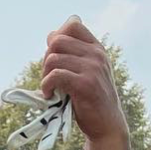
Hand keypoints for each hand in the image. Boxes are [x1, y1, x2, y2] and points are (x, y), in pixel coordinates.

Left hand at [40, 16, 125, 142]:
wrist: (106, 124)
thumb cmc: (90, 100)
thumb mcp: (85, 72)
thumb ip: (72, 54)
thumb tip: (51, 34)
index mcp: (96, 48)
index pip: (73, 25)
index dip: (56, 38)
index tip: (55, 58)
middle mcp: (96, 54)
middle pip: (57, 41)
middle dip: (46, 59)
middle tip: (49, 78)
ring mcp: (92, 68)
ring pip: (53, 59)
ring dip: (44, 75)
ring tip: (49, 89)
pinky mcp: (85, 84)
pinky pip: (55, 75)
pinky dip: (46, 86)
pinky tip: (49, 96)